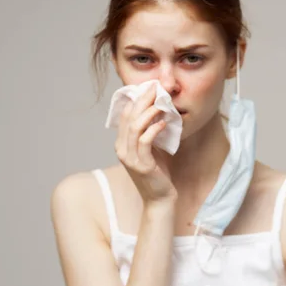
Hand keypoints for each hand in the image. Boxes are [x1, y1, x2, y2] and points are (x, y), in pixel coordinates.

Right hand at [114, 82, 177, 202]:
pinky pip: (145, 141)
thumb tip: (158, 110)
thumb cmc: (158, 172)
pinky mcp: (141, 165)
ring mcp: (130, 158)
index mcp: (122, 143)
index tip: (149, 87)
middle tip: (155, 88)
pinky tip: (163, 123)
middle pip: (129, 117)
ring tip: (161, 104)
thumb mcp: (151, 148)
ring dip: (149, 112)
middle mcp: (121, 149)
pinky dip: (153, 129)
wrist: (159, 198)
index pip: (125, 115)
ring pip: (135, 127)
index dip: (136, 99)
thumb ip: (149, 132)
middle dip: (142, 101)